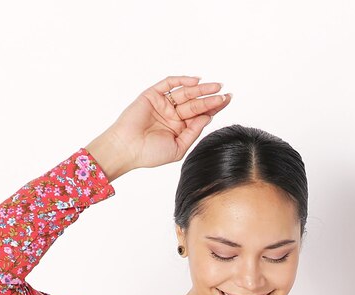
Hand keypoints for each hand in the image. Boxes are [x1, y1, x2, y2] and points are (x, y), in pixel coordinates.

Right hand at [85, 75, 231, 178]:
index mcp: (180, 128)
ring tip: (216, 87)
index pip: (200, 115)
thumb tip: (208, 117)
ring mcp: (163, 104)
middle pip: (196, 103)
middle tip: (225, 94)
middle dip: (211, 98)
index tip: (227, 101)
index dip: (214, 108)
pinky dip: (181, 80)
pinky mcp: (152, 95)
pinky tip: (196, 81)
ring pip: (185, 93)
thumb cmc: (150, 153)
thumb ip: (193, 132)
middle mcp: (173, 115)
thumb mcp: (179, 147)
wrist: (127, 149)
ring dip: (201, 89)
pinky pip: (169, 84)